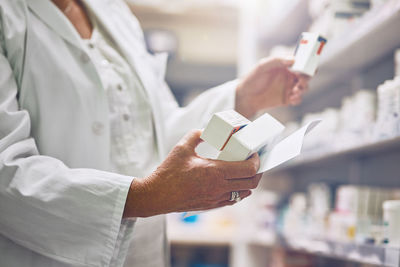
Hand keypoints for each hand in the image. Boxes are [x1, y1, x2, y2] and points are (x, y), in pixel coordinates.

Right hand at [123, 130, 261, 217]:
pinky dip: (239, 191)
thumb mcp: (182, 147)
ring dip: (249, 182)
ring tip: (245, 171)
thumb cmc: (168, 172)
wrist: (157, 195)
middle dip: (258, 171)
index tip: (255, 153)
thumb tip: (207, 131)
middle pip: (251, 183)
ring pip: (244, 193)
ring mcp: (216, 198)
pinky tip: (234, 183)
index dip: (256, 161)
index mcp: (215, 172)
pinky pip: (233, 200)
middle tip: (254, 161)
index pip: (248, 169)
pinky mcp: (211, 205)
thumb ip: (197, 134)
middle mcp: (219, 187)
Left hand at [235, 57, 308, 117]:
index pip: (301, 61)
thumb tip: (293, 59)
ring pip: (304, 87)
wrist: (246, 97)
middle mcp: (289, 75)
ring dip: (303, 89)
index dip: (308, 62)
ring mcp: (289, 87)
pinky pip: (298, 99)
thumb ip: (277, 61)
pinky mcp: (287, 99)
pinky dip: (297, 99)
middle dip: (307, 77)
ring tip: (294, 91)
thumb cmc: (252, 79)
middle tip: (301, 80)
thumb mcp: (262, 66)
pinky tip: (291, 98)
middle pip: (307, 75)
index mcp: (285, 65)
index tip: (308, 65)